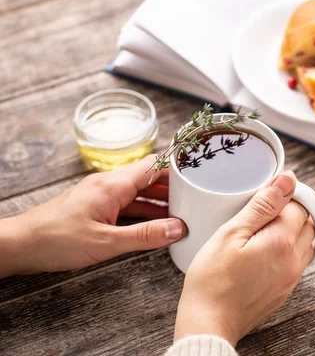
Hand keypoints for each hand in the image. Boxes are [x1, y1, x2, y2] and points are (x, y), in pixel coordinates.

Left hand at [0, 155, 185, 275]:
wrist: (23, 244)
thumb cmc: (58, 240)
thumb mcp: (106, 243)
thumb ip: (144, 235)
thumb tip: (177, 229)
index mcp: (114, 184)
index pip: (153, 165)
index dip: (176, 166)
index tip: (198, 171)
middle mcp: (109, 183)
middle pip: (148, 177)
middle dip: (172, 186)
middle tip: (197, 196)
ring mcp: (101, 193)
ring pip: (138, 191)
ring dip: (158, 201)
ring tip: (182, 212)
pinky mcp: (96, 205)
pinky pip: (126, 203)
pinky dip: (142, 211)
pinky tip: (154, 224)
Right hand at [174, 171, 314, 345]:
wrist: (208, 322)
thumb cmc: (213, 278)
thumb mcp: (232, 233)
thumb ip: (263, 205)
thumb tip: (288, 180)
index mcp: (283, 242)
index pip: (301, 205)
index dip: (284, 193)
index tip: (264, 193)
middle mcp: (294, 261)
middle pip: (308, 223)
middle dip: (290, 209)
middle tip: (261, 207)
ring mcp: (290, 279)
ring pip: (305, 242)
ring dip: (291, 229)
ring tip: (260, 227)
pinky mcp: (283, 291)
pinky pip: (296, 261)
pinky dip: (287, 248)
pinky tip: (262, 247)